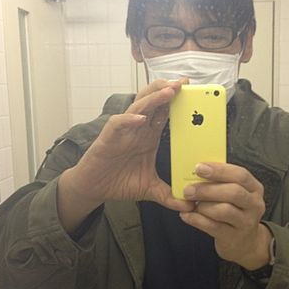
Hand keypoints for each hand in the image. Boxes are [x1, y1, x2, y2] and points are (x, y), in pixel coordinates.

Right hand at [57, 79, 193, 231]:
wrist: (94, 188)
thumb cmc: (119, 181)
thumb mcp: (150, 189)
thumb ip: (168, 195)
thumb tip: (189, 206)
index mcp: (149, 135)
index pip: (166, 112)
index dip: (178, 100)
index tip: (195, 90)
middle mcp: (137, 128)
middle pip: (153, 100)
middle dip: (168, 89)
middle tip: (184, 83)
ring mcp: (123, 131)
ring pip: (138, 106)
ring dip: (154, 98)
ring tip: (169, 91)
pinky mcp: (108, 138)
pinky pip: (118, 123)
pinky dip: (129, 119)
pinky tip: (141, 119)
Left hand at [179, 163, 271, 269]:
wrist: (245, 242)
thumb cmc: (234, 211)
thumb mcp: (233, 194)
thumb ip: (218, 182)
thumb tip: (193, 174)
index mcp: (254, 188)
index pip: (240, 175)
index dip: (219, 170)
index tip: (199, 168)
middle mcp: (254, 204)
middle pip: (233, 192)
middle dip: (208, 189)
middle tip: (188, 189)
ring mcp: (246, 222)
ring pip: (224, 210)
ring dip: (203, 205)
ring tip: (190, 204)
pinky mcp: (233, 237)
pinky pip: (213, 227)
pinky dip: (196, 220)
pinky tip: (186, 215)